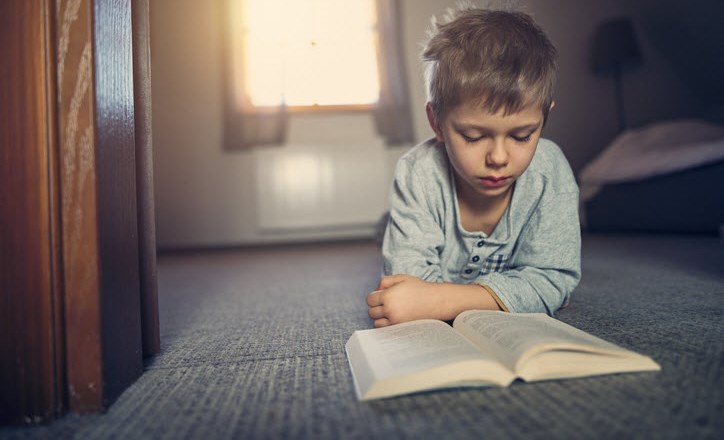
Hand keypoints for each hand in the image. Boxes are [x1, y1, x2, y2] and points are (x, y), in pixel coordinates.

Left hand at [366, 275, 502, 327]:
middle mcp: (390, 310)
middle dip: (377, 307)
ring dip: (380, 318)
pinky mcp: (401, 329)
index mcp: (388, 296)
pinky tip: (394, 319)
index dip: (374, 297)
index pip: (370, 300)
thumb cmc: (420, 288)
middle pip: (372, 312)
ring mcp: (395, 321)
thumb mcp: (402, 278)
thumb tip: (376, 289)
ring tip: (390, 312)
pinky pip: (386, 330)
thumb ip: (386, 281)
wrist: (436, 301)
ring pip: (377, 323)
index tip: (379, 297)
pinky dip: (387, 325)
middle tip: (386, 304)